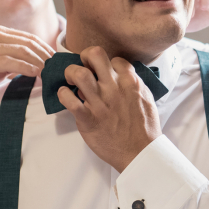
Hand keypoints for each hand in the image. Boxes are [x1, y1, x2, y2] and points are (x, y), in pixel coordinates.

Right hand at [0, 26, 55, 112]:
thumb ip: (13, 60)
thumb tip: (37, 66)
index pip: (28, 38)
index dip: (45, 49)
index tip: (56, 61)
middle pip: (28, 43)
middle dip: (46, 56)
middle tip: (57, 69)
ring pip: (22, 51)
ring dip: (39, 62)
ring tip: (50, 73)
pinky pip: (11, 62)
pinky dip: (27, 68)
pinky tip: (36, 74)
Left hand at [58, 46, 161, 172]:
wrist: (140, 153)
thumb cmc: (144, 128)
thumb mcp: (146, 98)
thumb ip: (134, 84)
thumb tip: (120, 75)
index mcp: (130, 82)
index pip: (114, 59)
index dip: (106, 64)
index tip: (103, 73)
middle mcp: (114, 88)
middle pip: (94, 54)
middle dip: (84, 57)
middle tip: (83, 67)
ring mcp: (100, 103)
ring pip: (79, 74)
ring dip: (71, 73)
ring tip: (71, 80)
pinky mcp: (88, 119)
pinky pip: (69, 100)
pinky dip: (63, 94)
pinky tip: (65, 95)